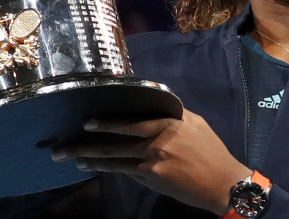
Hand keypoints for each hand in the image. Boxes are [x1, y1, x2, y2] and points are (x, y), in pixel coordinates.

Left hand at [50, 109, 252, 214]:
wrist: (222, 181)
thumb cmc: (210, 150)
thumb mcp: (195, 124)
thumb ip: (172, 115)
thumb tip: (153, 107)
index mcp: (169, 123)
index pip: (133, 122)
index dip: (108, 123)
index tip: (88, 122)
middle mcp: (158, 141)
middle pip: (117, 142)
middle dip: (89, 144)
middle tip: (65, 146)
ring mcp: (154, 162)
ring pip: (117, 160)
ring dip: (93, 159)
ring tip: (73, 157)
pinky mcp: (154, 178)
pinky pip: (127, 171)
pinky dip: (109, 169)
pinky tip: (94, 167)